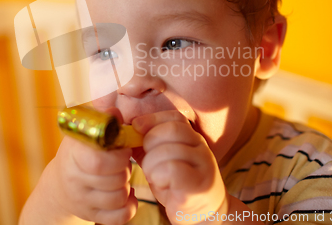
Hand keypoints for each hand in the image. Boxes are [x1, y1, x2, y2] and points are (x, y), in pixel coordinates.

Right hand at [20, 127, 137, 224]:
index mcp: (73, 155)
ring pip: (119, 198)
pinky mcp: (91, 216)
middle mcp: (75, 180)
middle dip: (125, 169)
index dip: (119, 155)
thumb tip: (115, 113)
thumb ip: (103, 120)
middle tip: (122, 162)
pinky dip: (129, 206)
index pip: (99, 161)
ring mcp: (82, 201)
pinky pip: (120, 217)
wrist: (59, 186)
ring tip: (120, 176)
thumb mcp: (85, 133)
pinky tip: (125, 195)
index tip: (122, 148)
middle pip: (115, 180)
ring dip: (127, 186)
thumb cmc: (79, 154)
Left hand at [132, 110, 226, 224]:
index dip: (152, 119)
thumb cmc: (176, 185)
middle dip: (150, 143)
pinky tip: (162, 185)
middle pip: (171, 130)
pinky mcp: (199, 185)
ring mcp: (203, 165)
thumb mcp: (162, 160)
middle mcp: (201, 147)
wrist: (202, 213)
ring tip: (154, 177)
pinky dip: (160, 177)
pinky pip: (173, 171)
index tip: (136, 127)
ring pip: (169, 151)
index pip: (175, 117)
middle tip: (146, 162)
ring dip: (152, 165)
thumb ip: (149, 145)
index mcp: (192, 138)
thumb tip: (128, 131)